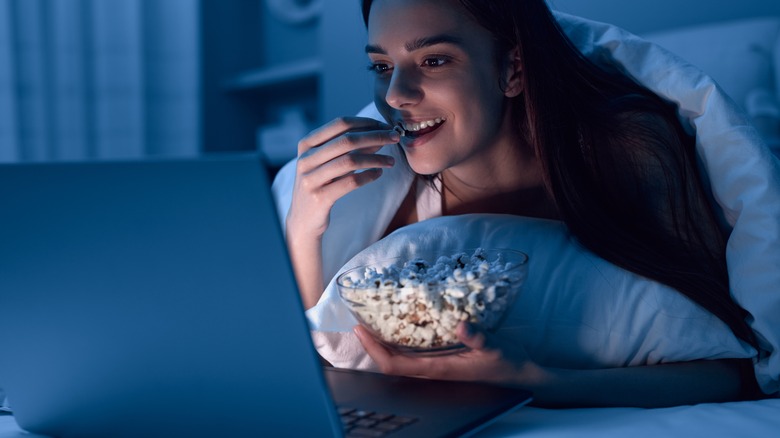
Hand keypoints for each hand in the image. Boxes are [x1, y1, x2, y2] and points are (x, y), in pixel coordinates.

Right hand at [285, 117, 398, 307]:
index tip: (385, 126)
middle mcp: (306, 159)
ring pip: (350, 161)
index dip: (366, 123)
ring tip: (391, 161)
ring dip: (376, 158)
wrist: (303, 220)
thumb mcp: (327, 163)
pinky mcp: (320, 198)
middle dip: (376, 136)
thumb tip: (380, 133)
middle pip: (347, 140)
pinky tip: (379, 173)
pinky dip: (369, 176)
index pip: (340, 124)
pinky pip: (351, 182)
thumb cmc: (321, 185)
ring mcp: (310, 179)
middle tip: (395, 137)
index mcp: (307, 144)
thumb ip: (347, 148)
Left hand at [354, 322, 540, 385]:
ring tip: (373, 322)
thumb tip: (461, 325)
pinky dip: (400, 342)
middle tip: (359, 322)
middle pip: (391, 362)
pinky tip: (399, 327)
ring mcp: (438, 366)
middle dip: (372, 345)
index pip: (395, 364)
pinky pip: (414, 354)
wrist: (521, 374)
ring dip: (384, 343)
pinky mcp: (444, 360)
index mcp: (439, 369)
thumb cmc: (507, 363)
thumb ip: (478, 336)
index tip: (361, 331)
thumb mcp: (495, 346)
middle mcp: (434, 370)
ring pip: (401, 359)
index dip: (375, 349)